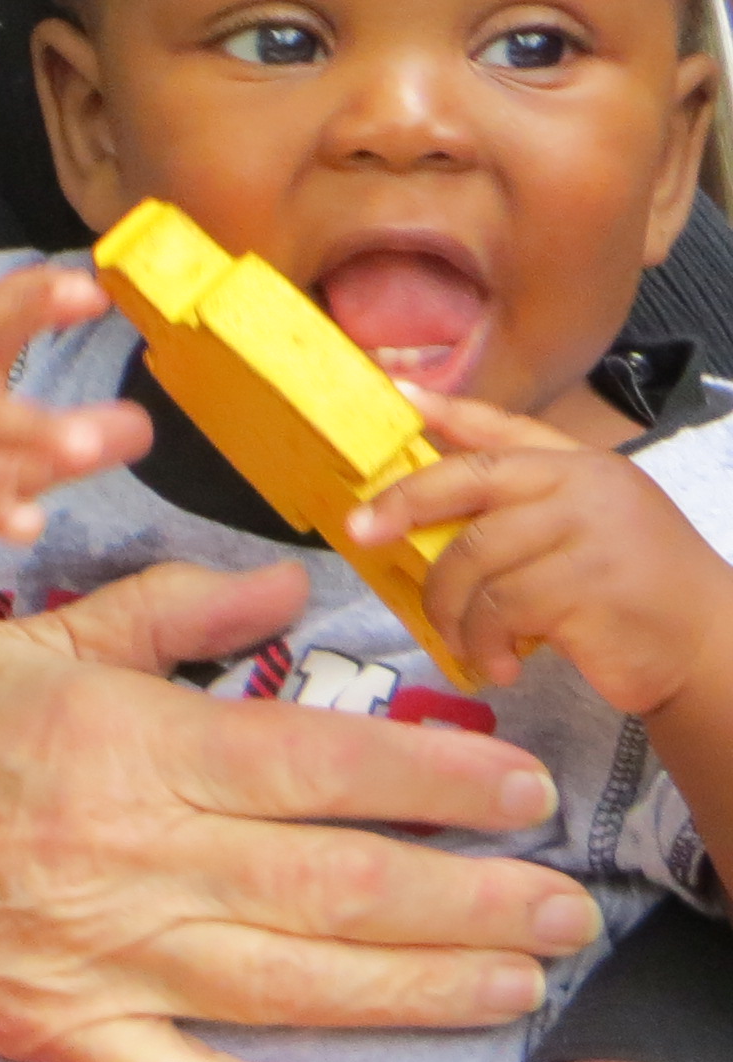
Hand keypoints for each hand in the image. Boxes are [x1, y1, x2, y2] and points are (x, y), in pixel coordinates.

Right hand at [0, 561, 597, 1061]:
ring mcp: (102, 956)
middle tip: (561, 900)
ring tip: (512, 978)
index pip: (316, 764)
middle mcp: (128, 856)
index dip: (434, 778)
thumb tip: (283, 588)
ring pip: (298, 980)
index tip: (519, 783)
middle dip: (470, 895)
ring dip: (422, 985)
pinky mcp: (67, 1030)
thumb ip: (159, 611)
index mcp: (121, 745)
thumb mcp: (20, 638)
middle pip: (338, 884)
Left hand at [345, 389, 732, 713]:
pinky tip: (498, 663)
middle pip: (469, 483)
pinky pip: (501, 608)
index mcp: (581, 466)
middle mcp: (585, 487)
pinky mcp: (588, 588)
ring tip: (458, 639)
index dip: (446, 411)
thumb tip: (434, 488)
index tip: (396, 398)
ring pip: (476, 558)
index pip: (503, 427)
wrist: (712, 650)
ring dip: (450, 607)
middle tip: (363, 532)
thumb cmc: (637, 590)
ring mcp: (589, 534)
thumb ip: (526, 501)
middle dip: (404, 504)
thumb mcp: (589, 527)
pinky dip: (484, 641)